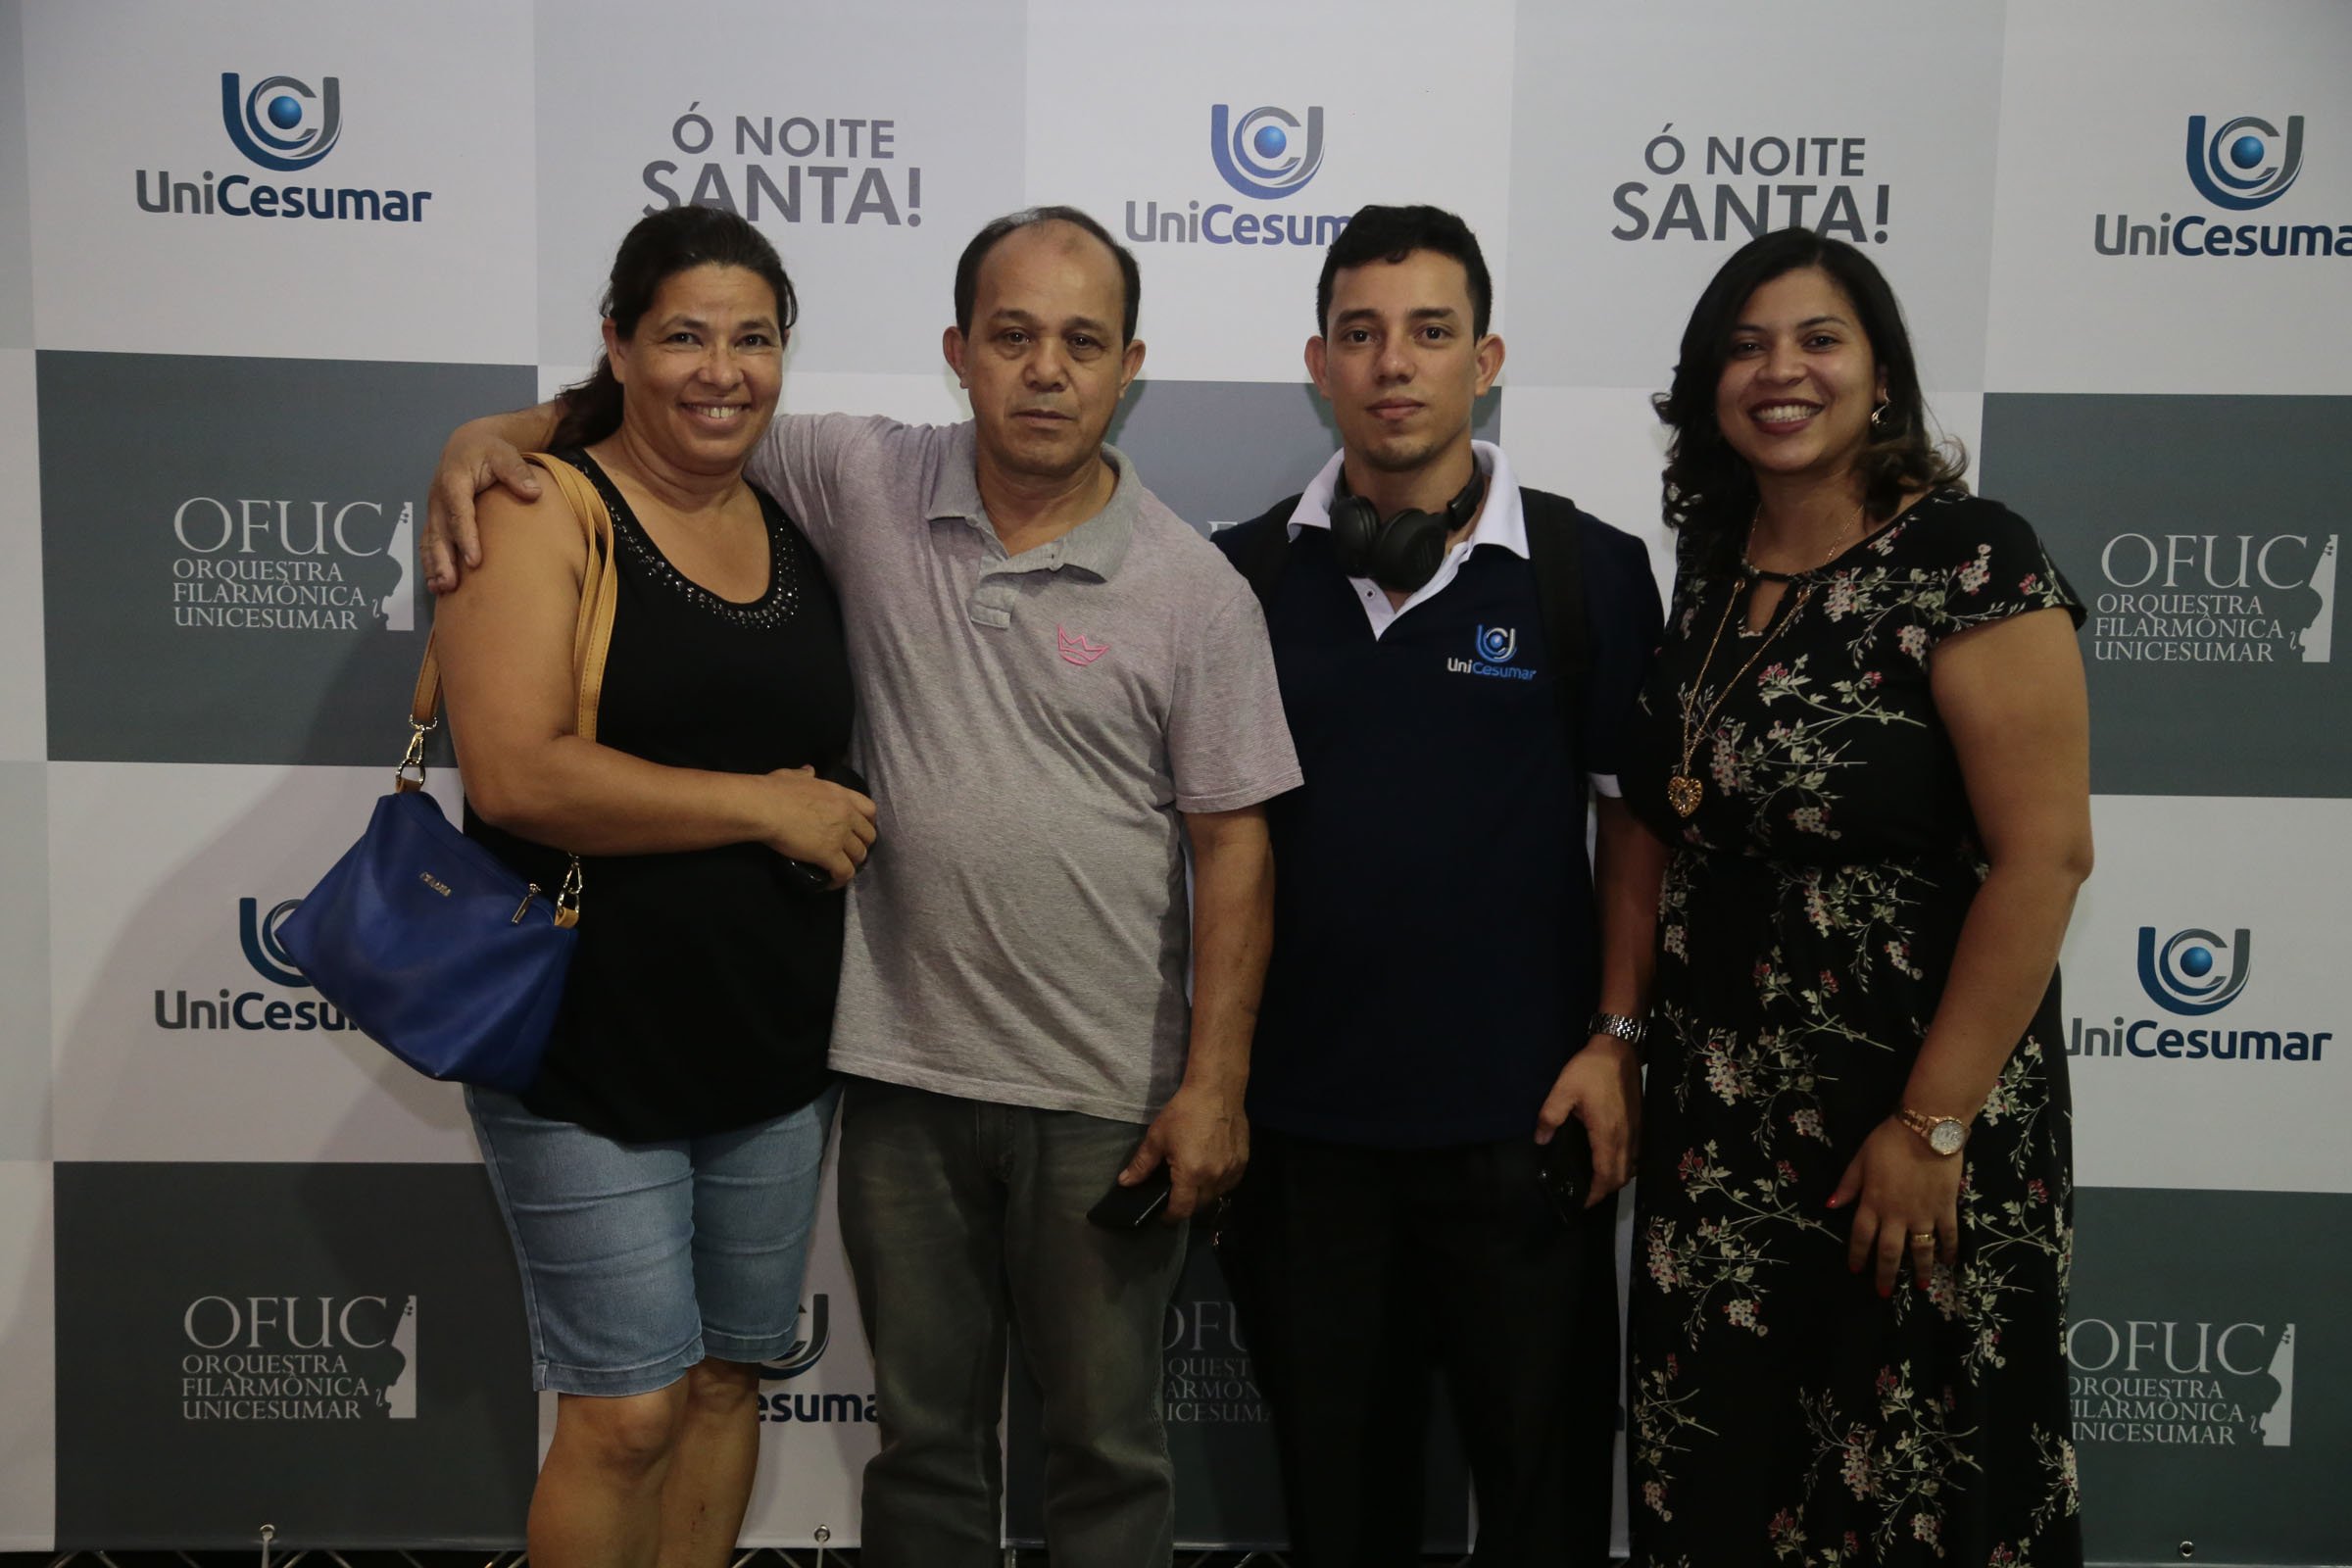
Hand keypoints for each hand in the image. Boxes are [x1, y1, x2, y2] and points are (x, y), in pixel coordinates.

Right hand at [424, 424, 541, 592]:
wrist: (467, 445)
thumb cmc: (489, 450)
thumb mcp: (504, 453)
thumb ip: (517, 471)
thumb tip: (533, 492)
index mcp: (454, 482)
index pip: (459, 512)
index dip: (465, 537)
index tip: (475, 561)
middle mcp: (439, 498)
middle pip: (439, 532)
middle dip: (443, 560)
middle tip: (451, 584)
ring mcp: (435, 510)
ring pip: (431, 541)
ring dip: (434, 565)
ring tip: (442, 589)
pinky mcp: (435, 519)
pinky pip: (429, 543)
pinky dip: (430, 563)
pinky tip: (436, 585)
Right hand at [764, 767, 876, 886]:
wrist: (764, 807)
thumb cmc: (775, 790)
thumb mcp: (794, 776)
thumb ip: (805, 775)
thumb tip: (809, 770)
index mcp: (841, 795)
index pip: (870, 809)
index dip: (867, 823)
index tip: (859, 830)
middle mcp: (846, 814)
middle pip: (869, 835)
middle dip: (862, 845)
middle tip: (848, 852)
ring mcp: (840, 835)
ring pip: (860, 856)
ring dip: (852, 863)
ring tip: (839, 868)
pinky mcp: (829, 854)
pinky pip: (845, 872)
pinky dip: (840, 880)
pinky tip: (830, 883)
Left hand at [1120, 1083, 1247, 1221]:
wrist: (1217, 1090)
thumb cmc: (1184, 1112)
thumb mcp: (1157, 1137)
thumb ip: (1142, 1165)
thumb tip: (1125, 1183)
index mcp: (1191, 1174)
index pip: (1181, 1209)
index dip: (1170, 1217)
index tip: (1163, 1216)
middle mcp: (1214, 1177)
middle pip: (1199, 1206)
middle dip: (1186, 1205)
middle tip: (1175, 1193)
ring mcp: (1232, 1170)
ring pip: (1216, 1195)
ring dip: (1203, 1194)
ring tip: (1192, 1181)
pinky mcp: (1243, 1161)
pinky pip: (1229, 1183)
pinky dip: (1218, 1183)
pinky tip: (1210, 1170)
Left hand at [1537, 1034, 1640, 1204]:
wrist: (1618, 1048)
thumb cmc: (1590, 1070)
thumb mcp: (1563, 1090)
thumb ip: (1549, 1117)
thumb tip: (1540, 1139)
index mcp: (1607, 1135)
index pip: (1605, 1177)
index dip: (1595, 1194)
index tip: (1581, 1203)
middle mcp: (1626, 1138)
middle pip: (1622, 1177)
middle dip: (1605, 1191)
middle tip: (1586, 1194)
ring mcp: (1636, 1131)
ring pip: (1632, 1167)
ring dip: (1616, 1178)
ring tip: (1597, 1180)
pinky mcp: (1640, 1122)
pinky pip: (1635, 1154)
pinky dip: (1625, 1164)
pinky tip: (1609, 1158)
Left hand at [1830, 1118, 1963, 1294]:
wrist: (1926, 1130)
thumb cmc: (1889, 1141)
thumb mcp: (1860, 1159)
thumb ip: (1848, 1185)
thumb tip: (1831, 1205)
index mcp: (1872, 1203)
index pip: (1861, 1236)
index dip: (1857, 1255)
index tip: (1856, 1271)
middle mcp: (1897, 1215)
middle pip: (1889, 1252)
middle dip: (1885, 1275)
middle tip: (1883, 1293)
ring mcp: (1923, 1214)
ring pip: (1920, 1250)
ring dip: (1919, 1270)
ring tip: (1919, 1286)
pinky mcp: (1946, 1209)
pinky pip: (1948, 1235)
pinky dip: (1949, 1251)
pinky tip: (1948, 1263)